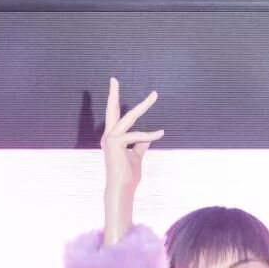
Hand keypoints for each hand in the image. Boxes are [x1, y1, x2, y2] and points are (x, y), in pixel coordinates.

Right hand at [101, 77, 164, 200]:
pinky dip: (150, 135)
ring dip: (143, 105)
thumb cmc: (128, 177)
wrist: (122, 189)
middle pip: (112, 110)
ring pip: (129, 117)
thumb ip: (140, 146)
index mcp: (111, 139)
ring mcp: (110, 139)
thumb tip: (148, 137)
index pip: (114, 118)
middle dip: (113, 93)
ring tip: (154, 95)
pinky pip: (137, 136)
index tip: (114, 86)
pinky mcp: (115, 143)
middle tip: (113, 78)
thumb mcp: (136, 158)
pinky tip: (160, 133)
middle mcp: (108, 137)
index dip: (114, 102)